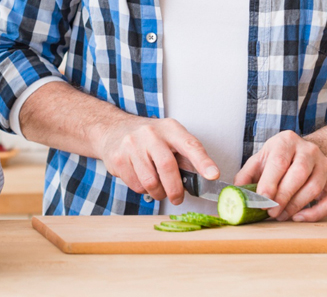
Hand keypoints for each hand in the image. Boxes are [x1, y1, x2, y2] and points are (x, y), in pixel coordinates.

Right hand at [95, 116, 218, 202]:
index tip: (213, 175)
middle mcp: (150, 134)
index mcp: (170, 128)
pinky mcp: (118, 159)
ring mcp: (132, 145)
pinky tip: (142, 180)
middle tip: (178, 198)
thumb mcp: (169, 138)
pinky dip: (143, 190)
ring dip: (158, 193)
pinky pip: (136, 185)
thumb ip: (185, 156)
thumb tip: (203, 178)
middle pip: (167, 167)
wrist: (113, 129)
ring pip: (150, 182)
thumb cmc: (149, 138)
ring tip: (159, 189)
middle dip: (175, 190)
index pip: (190, 145)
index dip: (203, 161)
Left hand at [234, 130, 326, 221]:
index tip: (262, 200)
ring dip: (296, 206)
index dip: (270, 183)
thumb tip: (234, 194)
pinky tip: (299, 217)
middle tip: (271, 212)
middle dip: (283, 197)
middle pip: (298, 175)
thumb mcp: (261, 160)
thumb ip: (246, 175)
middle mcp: (308, 149)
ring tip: (281, 216)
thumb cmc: (280, 159)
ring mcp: (325, 164)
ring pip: (313, 188)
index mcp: (286, 141)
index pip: (279, 161)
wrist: (307, 154)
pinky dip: (315, 213)